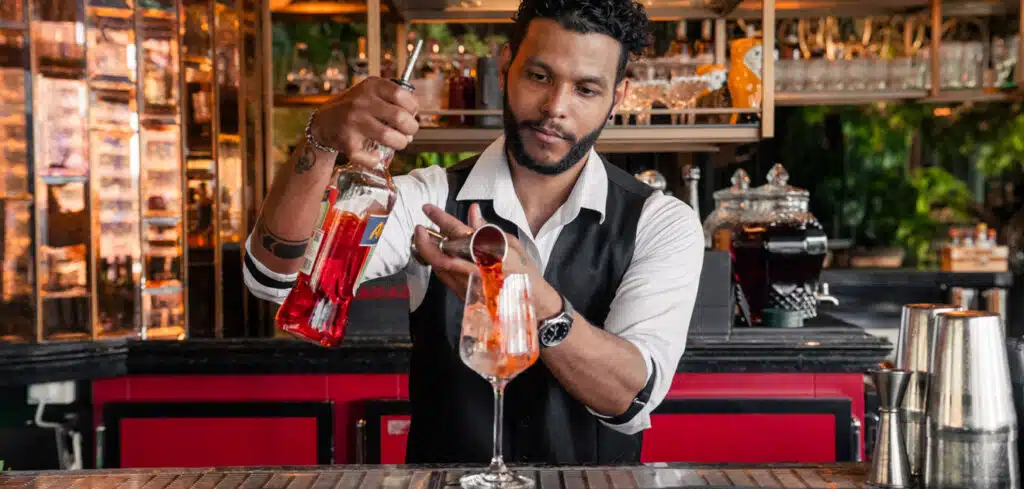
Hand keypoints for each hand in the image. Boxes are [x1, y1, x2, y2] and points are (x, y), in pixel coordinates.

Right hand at [310, 77, 419, 169]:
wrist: (324, 122)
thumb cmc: (355, 107)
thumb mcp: (370, 92)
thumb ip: (392, 99)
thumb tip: (413, 117)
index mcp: (371, 86)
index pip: (402, 95)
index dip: (413, 107)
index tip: (411, 114)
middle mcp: (362, 102)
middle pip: (400, 117)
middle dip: (411, 128)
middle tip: (408, 132)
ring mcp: (354, 121)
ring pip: (388, 137)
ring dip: (400, 143)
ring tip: (398, 142)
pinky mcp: (347, 141)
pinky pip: (369, 156)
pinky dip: (375, 159)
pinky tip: (376, 155)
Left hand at [412, 203, 553, 304]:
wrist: (533, 304)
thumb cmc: (525, 271)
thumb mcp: (511, 244)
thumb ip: (488, 229)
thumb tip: (473, 211)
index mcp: (487, 252)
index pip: (457, 232)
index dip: (439, 218)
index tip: (427, 209)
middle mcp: (474, 270)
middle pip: (438, 255)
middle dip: (423, 241)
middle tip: (418, 228)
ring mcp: (468, 286)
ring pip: (438, 268)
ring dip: (428, 253)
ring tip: (426, 239)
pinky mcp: (465, 296)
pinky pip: (445, 278)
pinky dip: (438, 265)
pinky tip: (439, 256)